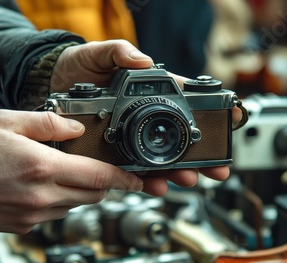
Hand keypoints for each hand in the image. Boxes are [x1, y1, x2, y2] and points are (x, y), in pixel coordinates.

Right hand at [0, 110, 144, 233]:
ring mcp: (34, 215)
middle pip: (93, 195)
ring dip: (80, 192)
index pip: (98, 177)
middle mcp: (42, 196)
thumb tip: (78, 127)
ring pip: (75, 206)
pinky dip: (60, 202)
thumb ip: (48, 121)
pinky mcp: (25, 226)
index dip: (124, 180)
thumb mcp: (8, 121)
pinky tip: (44, 187)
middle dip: (104, 184)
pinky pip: (55, 215)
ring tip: (66, 174)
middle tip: (104, 172)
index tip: (138, 181)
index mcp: (42, 167)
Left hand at [50, 39, 244, 192]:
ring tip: (189, 180)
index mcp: (150, 89)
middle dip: (202, 155)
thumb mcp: (97, 53)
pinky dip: (148, 179)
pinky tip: (156, 186)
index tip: (234, 118)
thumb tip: (144, 60)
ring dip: (179, 171)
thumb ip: (119, 52)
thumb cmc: (77, 67)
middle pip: (182, 136)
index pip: (187, 100)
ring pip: (163, 157)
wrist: (51, 88)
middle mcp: (147, 115)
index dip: (211, 110)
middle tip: (217, 169)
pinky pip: (136, 167)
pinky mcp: (116, 150)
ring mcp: (133, 134)